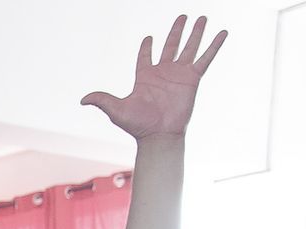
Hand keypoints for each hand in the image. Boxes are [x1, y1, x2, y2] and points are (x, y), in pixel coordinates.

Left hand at [81, 15, 227, 140]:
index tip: (148, 38)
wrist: (158, 134)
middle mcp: (164, 73)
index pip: (146, 57)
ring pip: (189, 47)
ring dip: (196, 32)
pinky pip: (205, 58)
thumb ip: (102, 99)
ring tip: (202, 18)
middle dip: (177, 31)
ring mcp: (179, 74)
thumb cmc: (137, 124)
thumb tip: (83, 99)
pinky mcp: (192, 79)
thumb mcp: (116, 109)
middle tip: (183, 16)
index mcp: (145, 77)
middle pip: (171, 45)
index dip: (146, 47)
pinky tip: (222, 33)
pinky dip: (214, 46)